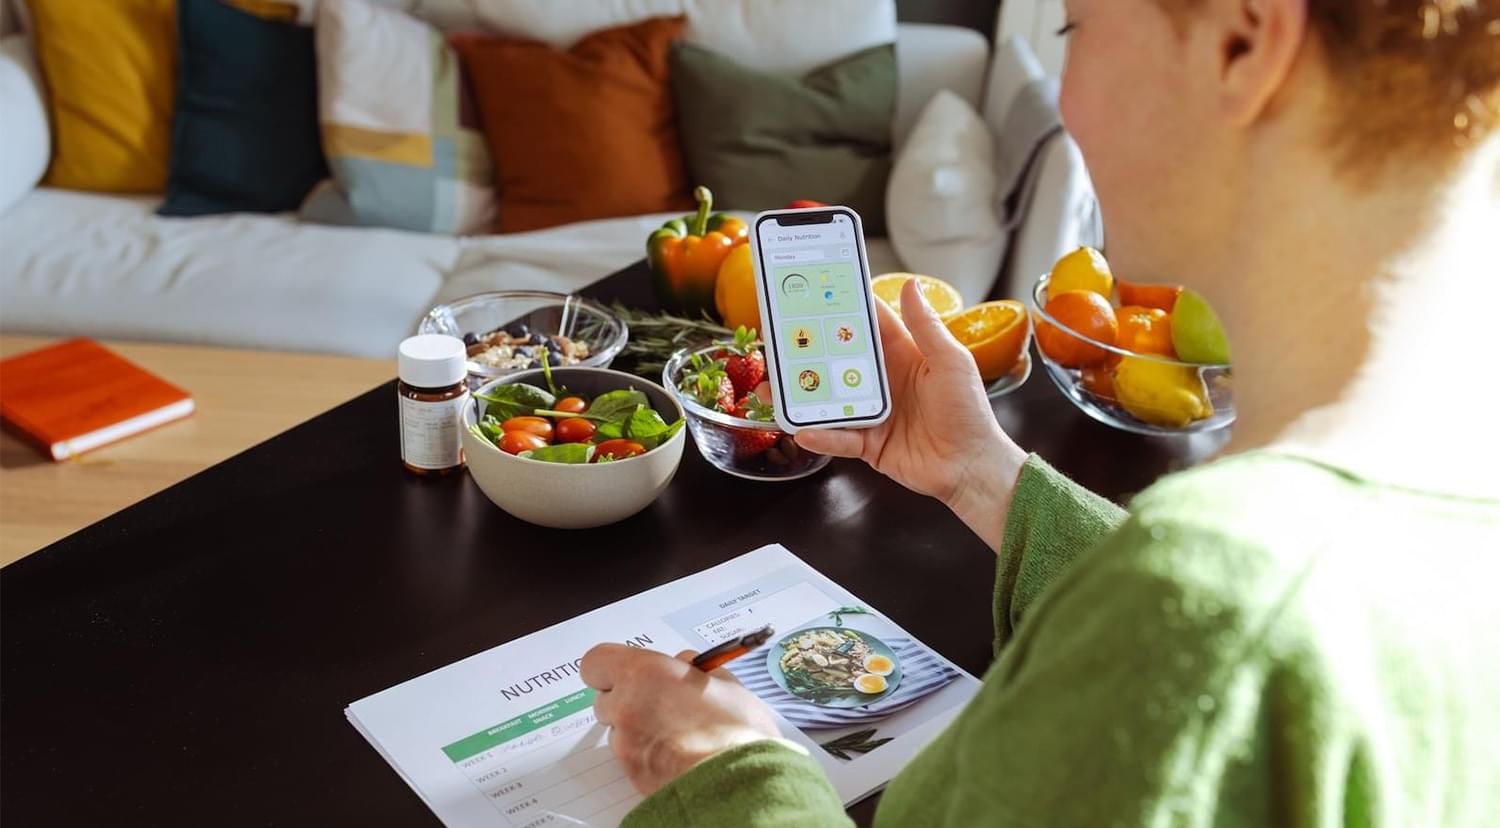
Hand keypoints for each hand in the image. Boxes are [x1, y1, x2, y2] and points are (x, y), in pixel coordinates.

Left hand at [581, 644, 780, 796]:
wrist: (738, 785)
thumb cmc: (737, 733)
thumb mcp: (726, 682)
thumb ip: (694, 668)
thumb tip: (684, 664)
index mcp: (645, 673)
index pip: (596, 662)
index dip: (611, 667)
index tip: (630, 670)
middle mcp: (627, 706)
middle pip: (604, 698)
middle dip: (627, 699)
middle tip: (659, 702)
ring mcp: (626, 744)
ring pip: (617, 730)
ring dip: (637, 729)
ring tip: (676, 733)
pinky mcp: (630, 774)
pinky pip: (629, 757)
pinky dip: (646, 754)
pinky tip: (676, 754)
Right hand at [794, 278, 1026, 549]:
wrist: (971, 466)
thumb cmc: (969, 411)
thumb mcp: (950, 362)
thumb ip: (926, 326)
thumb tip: (911, 285)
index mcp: (903, 356)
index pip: (869, 327)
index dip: (846, 309)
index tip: (817, 293)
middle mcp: (884, 383)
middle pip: (839, 362)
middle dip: (811, 352)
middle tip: (779, 340)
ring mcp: (872, 413)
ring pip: (830, 399)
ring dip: (804, 394)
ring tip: (774, 387)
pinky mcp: (868, 444)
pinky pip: (838, 438)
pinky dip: (821, 435)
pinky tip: (803, 430)